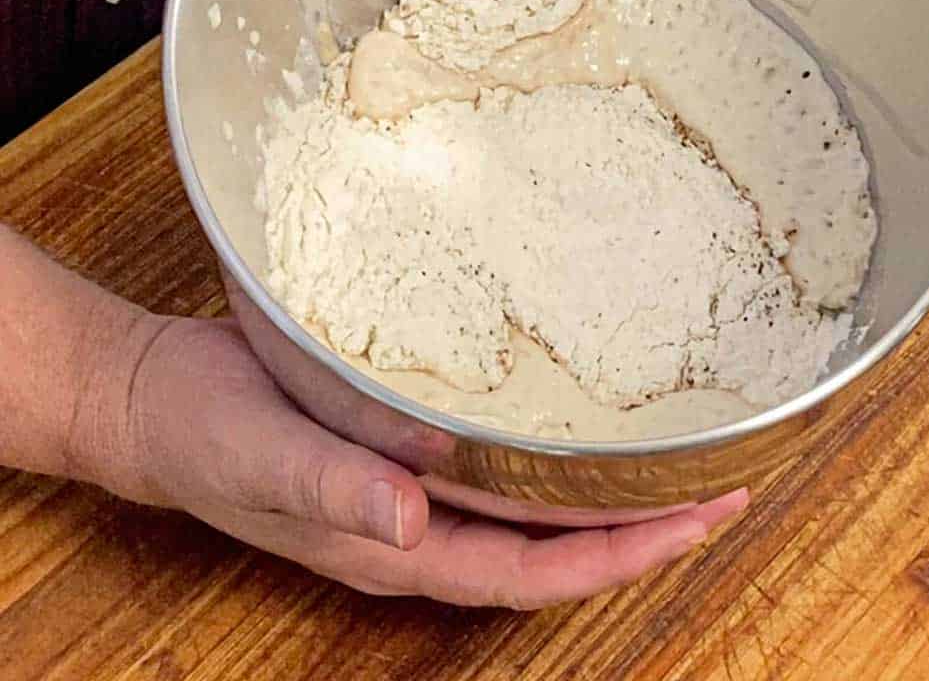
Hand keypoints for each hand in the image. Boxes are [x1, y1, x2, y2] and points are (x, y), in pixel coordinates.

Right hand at [91, 314, 745, 606]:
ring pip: (536, 508)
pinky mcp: (407, 449)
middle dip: (644, 525)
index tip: (701, 520)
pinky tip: (580, 420)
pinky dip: (556, 453)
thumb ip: (335, 489)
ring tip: (679, 456)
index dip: (621, 555)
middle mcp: (421, 529)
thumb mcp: (262, 458)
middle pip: (556, 546)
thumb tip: (413, 522)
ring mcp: (417, 493)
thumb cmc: (204, 432)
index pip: (536, 572)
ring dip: (610, 491)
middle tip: (725, 483)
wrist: (158, 401)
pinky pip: (502, 466)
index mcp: (398, 547)